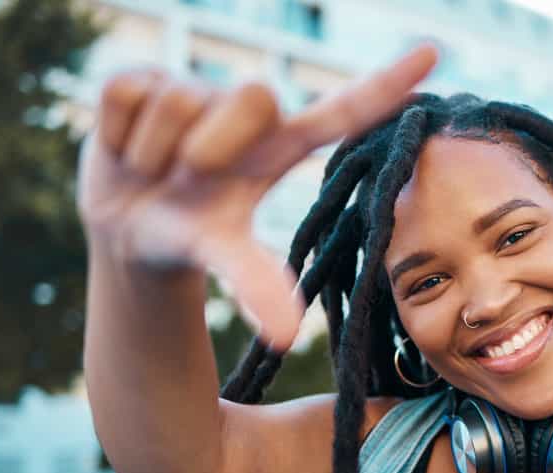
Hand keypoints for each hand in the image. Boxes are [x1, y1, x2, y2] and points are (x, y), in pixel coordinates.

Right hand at [77, 45, 436, 350]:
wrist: (125, 233)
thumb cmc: (191, 238)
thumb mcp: (224, 259)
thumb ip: (257, 284)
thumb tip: (289, 336)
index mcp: (279, 151)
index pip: (340, 112)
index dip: (382, 86)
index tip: (434, 55)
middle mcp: (243, 114)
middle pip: (255, 93)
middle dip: (217, 145)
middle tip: (192, 176)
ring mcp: (192, 91)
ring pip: (179, 98)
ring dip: (157, 152)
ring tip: (155, 174)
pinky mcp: (140, 81)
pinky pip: (128, 91)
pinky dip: (118, 135)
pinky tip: (126, 152)